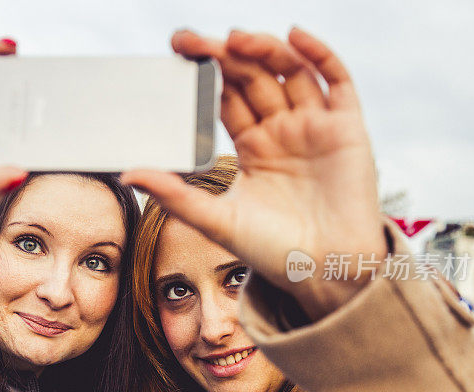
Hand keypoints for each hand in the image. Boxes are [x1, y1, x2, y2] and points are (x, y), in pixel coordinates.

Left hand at [121, 28, 386, 319]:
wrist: (325, 273)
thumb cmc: (272, 251)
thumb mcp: (216, 220)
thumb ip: (174, 195)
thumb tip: (127, 175)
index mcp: (251, 146)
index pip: (225, 97)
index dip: (204, 73)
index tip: (177, 51)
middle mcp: (281, 130)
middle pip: (252, 78)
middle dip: (224, 55)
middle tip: (192, 41)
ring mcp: (314, 125)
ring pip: (289, 72)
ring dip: (264, 50)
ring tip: (235, 40)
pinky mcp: (347, 127)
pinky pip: (336, 80)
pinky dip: (319, 54)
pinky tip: (294, 36)